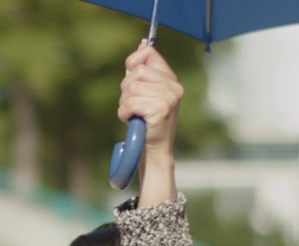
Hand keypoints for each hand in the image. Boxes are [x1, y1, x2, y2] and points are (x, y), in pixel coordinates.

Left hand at [118, 41, 183, 161]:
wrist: (154, 150)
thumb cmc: (147, 122)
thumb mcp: (148, 93)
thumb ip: (145, 72)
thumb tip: (142, 44)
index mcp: (171, 79)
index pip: (148, 53)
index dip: (133, 62)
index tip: (131, 76)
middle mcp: (173, 87)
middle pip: (136, 72)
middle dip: (126, 89)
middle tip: (133, 105)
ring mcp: (169, 98)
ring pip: (131, 88)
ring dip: (125, 103)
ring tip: (134, 114)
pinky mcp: (161, 109)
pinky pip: (131, 102)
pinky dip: (125, 112)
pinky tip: (132, 120)